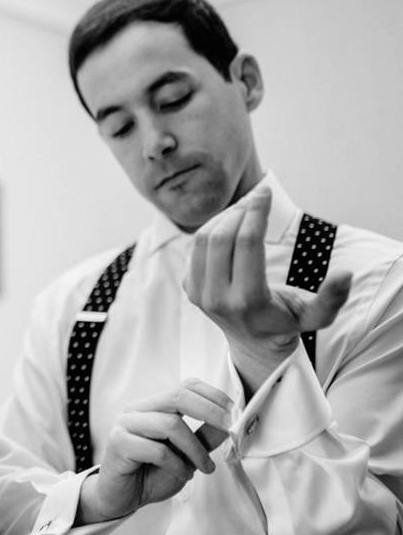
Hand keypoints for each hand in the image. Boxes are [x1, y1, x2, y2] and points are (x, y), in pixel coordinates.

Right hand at [80, 379, 232, 522]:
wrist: (121, 498)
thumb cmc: (151, 474)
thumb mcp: (187, 455)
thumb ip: (205, 437)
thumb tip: (232, 423)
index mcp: (153, 407)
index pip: (185, 386)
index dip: (213, 396)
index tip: (235, 414)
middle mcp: (138, 410)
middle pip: (177, 396)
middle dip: (210, 412)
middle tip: (231, 430)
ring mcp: (125, 424)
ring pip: (169, 424)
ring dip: (195, 449)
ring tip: (204, 467)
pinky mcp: (118, 442)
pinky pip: (156, 449)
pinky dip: (176, 465)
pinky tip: (182, 475)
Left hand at [183, 188, 350, 393]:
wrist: (253, 342)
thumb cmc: (287, 322)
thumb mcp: (315, 317)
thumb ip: (332, 298)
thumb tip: (345, 274)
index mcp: (248, 301)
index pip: (246, 244)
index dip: (255, 212)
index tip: (265, 192)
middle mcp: (217, 298)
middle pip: (222, 238)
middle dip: (239, 211)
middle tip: (256, 198)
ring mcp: (199, 294)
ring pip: (204, 240)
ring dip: (223, 217)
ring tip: (245, 208)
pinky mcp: (189, 288)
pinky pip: (195, 248)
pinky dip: (212, 229)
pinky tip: (230, 224)